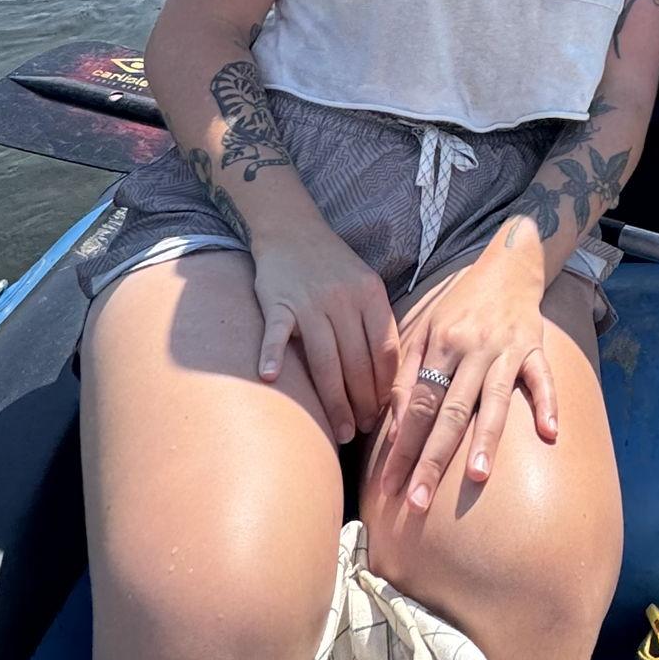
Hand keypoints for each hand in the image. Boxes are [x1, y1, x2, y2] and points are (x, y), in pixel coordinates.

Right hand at [251, 219, 400, 443]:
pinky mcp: (277, 301)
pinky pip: (276, 332)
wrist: (292, 229)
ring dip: (334, 399)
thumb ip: (376, 323)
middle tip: (364, 431)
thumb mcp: (366, 285)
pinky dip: (271, 354)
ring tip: (341, 431)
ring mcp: (309, 301)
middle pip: (358, 362)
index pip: (385, 349)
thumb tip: (388, 377)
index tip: (386, 412)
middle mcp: (343, 299)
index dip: (387, 385)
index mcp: (371, 294)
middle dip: (363, 402)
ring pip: (325, 358)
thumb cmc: (334, 266)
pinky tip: (270, 378)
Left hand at [377, 244, 558, 512]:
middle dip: (432, 459)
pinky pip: (543, 378)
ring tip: (477, 478)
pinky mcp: (536, 347)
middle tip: (418, 502)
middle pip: (449, 411)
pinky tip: (549, 433)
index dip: (402, 446)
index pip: (416, 405)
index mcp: (440, 345)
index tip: (390, 485)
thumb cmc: (459, 306)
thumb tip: (394, 425)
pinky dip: (548, 404)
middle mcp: (472, 349)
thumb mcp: (424, 330)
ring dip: (485, 440)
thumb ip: (406, 374)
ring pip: (494, 401)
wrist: (507, 266)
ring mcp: (506, 349)